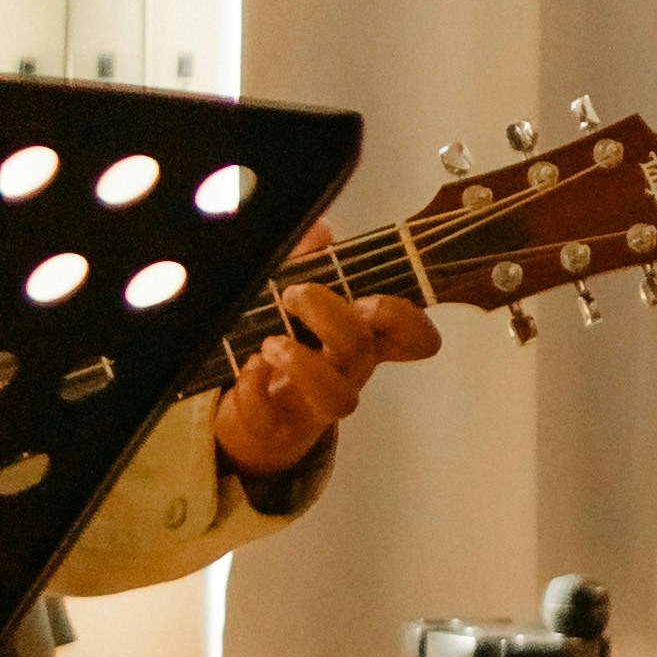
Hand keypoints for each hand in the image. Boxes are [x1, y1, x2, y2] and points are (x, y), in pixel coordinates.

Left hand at [213, 271, 440, 488]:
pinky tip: (247, 369)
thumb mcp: (297, 296)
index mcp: (359, 336)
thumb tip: (319, 230)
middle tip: (294, 294)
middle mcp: (346, 370)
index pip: (408, 333)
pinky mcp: (279, 426)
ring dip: (303, 365)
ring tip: (271, 343)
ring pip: (337, 398)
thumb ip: (308, 259)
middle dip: (330, 314)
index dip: (409, 320)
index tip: (375, 302)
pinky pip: (272, 417)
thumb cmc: (288, 346)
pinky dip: (255, 390)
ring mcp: (315, 403)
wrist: (258, 417)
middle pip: (361, 347)